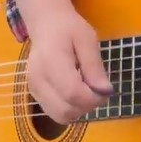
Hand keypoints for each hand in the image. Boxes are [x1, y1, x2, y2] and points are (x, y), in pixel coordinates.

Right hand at [26, 8, 113, 123]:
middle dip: (87, 105)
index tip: (106, 90)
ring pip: (60, 116)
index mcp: (51, 62)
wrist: (45, 25)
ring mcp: (33, 89)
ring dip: (79, 109)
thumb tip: (105, 91)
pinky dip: (69, 107)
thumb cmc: (68, 28)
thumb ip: (94, 66)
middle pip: (65, 110)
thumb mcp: (87, 39)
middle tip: (98, 89)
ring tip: (87, 89)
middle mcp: (38, 79)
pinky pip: (55, 111)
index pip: (72, 93)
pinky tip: (76, 90)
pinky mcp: (34, 94)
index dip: (93, 98)